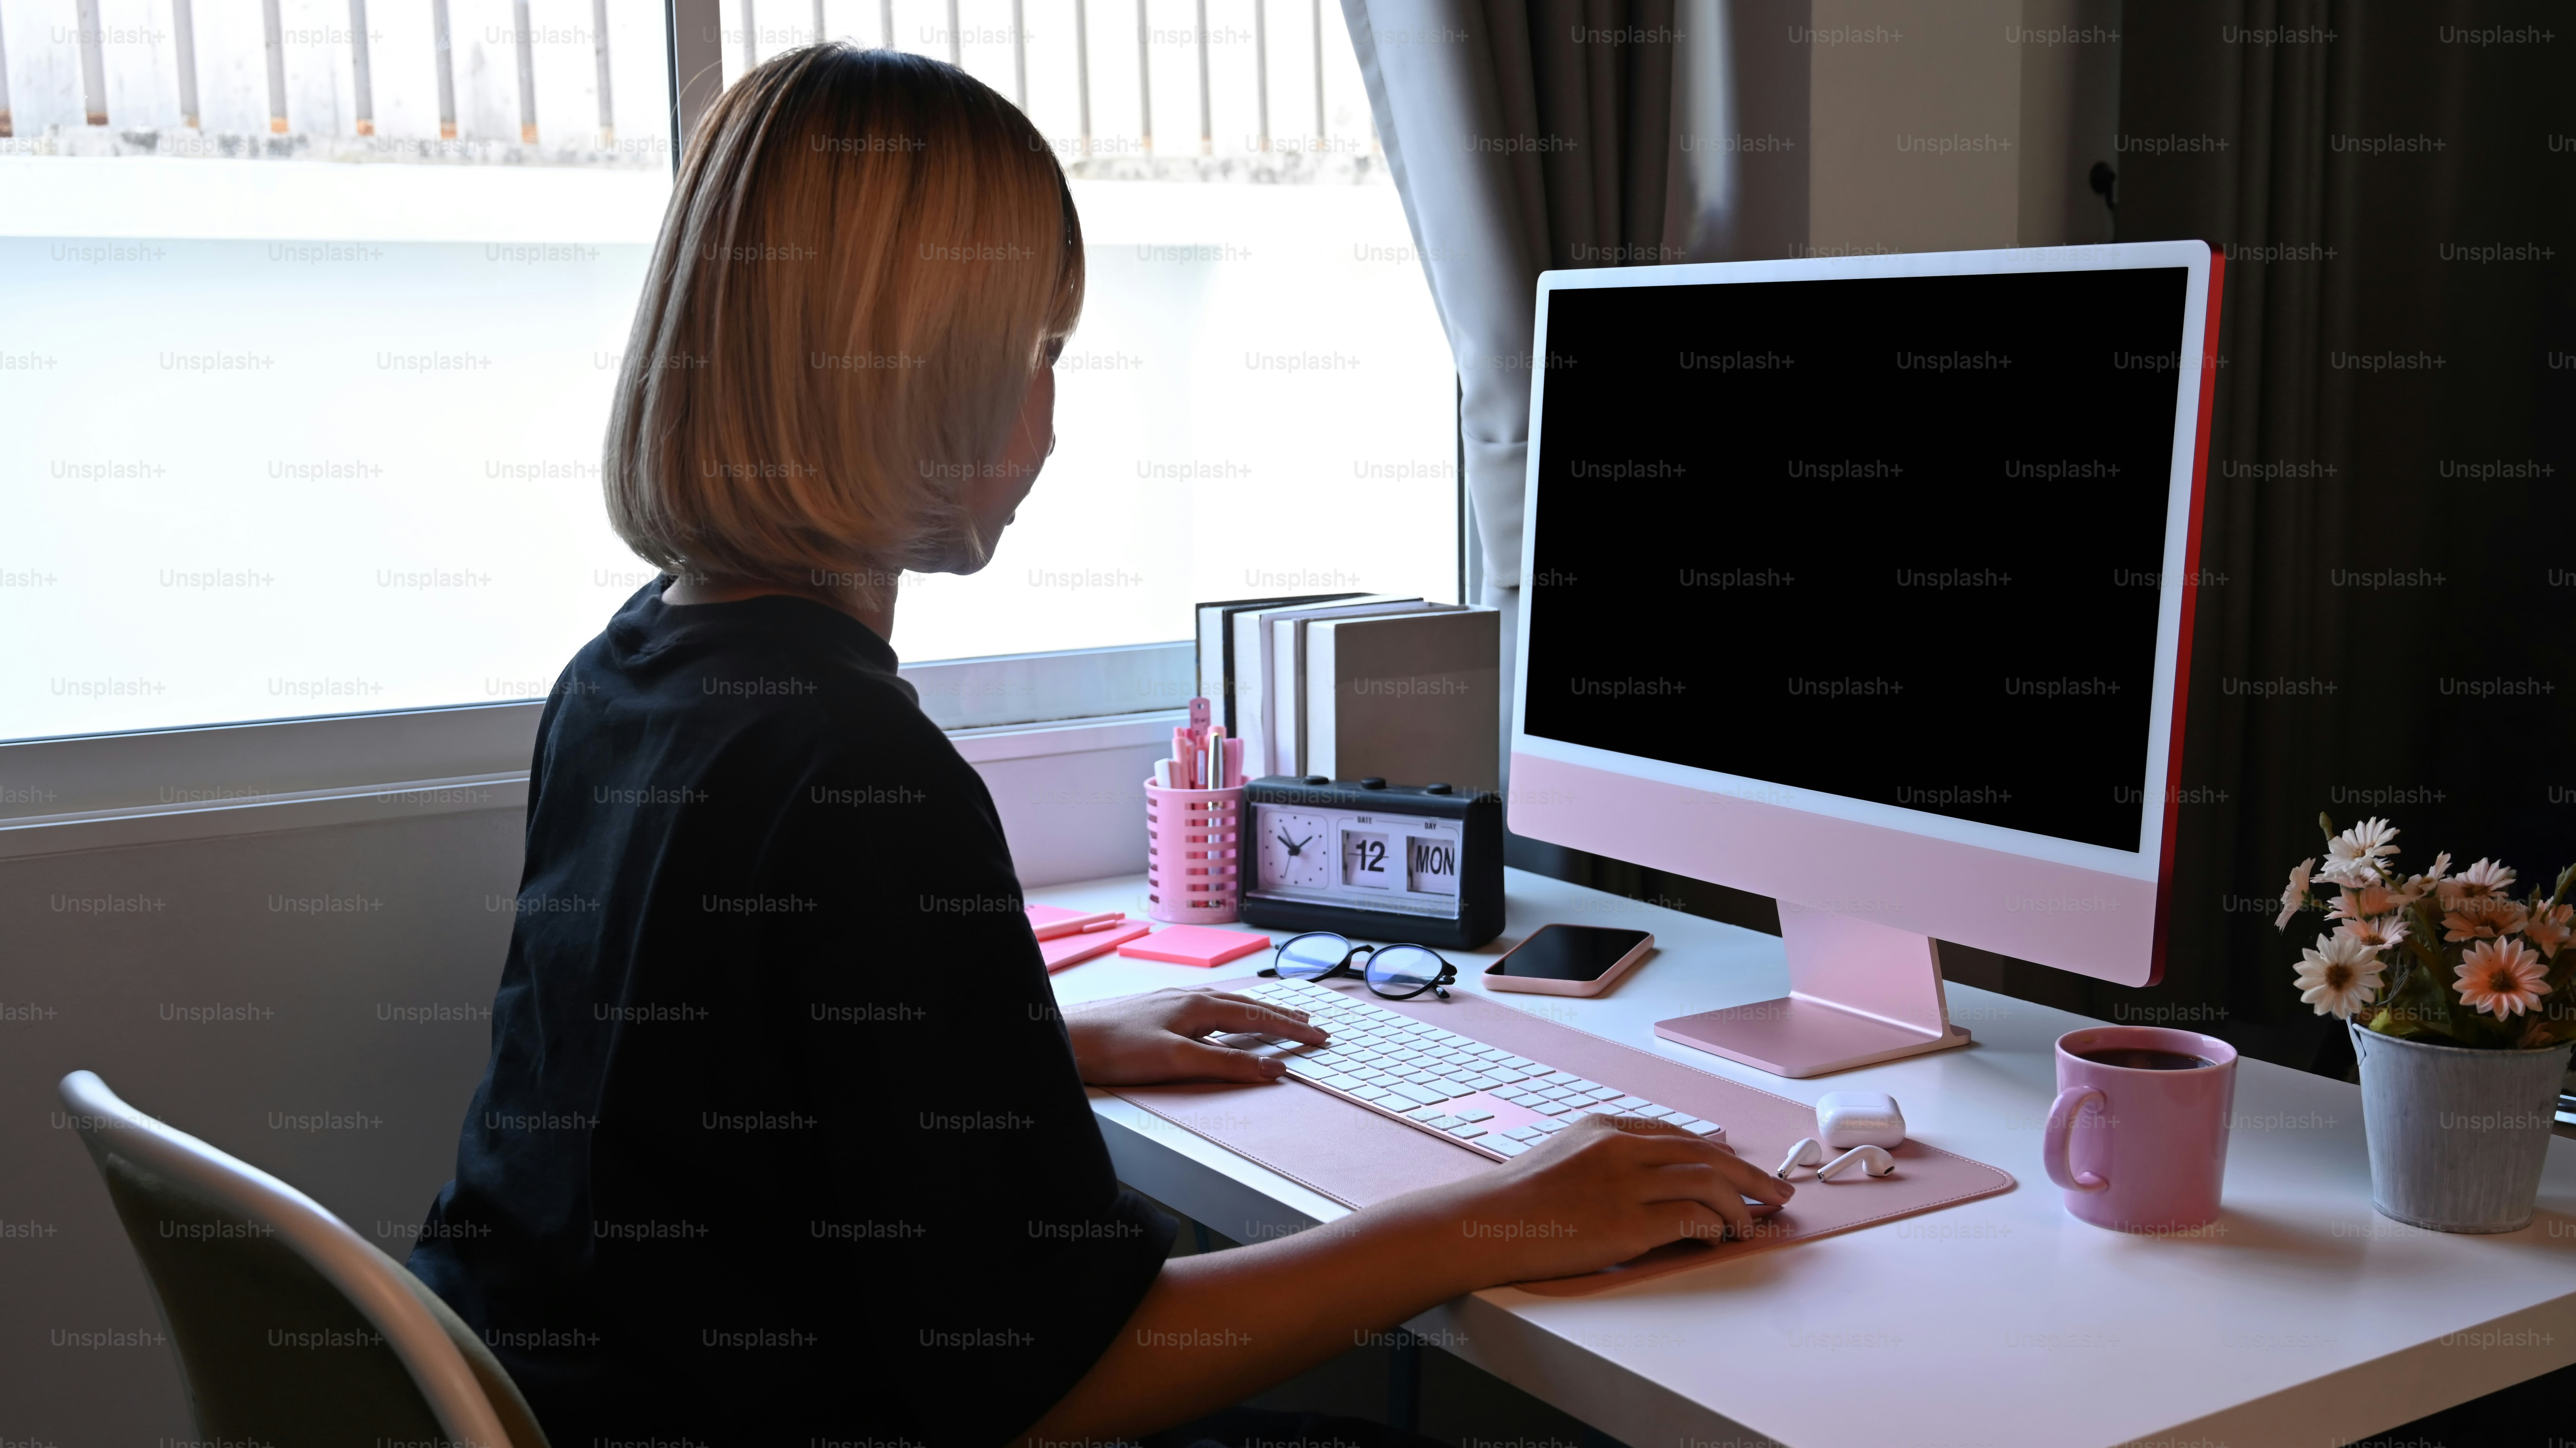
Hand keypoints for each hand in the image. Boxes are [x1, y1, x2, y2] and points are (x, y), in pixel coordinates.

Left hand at [1063, 988, 1326, 1086]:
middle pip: (1247, 1005)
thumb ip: (1226, 1065)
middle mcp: (1188, 997)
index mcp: (1199, 1005)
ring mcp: (1171, 1003)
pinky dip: (1229, 1015)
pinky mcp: (1156, 1013)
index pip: (1258, 1017)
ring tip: (1278, 1017)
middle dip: (1282, 1015)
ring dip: (1257, 1012)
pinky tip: (1223, 1021)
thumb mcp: (1176, 1061)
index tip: (1319, 1036)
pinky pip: (1207, 1010)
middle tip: (1311, 1023)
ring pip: (1226, 1005)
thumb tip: (1273, 1069)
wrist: (1068, 1037)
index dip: (1291, 1028)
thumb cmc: (1115, 1047)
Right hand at [1401, 1115, 1796, 1285]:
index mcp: (1605, 1127)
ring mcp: (1626, 1184)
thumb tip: (1654, 1173)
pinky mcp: (1629, 1223)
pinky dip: (1716, 1227)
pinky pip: (1693, 1219)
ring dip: (1741, 1206)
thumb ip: (1608, 1157)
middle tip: (1778, 1193)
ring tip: (1753, 1224)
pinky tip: (1722, 1237)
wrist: (1484, 1223)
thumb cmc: (1518, 1200)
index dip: (1719, 1155)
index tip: (1742, 1171)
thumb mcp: (1564, 1157)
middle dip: (1751, 1176)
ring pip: (1709, 1183)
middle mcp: (1621, 1148)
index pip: (1679, 1136)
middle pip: (1708, 1155)